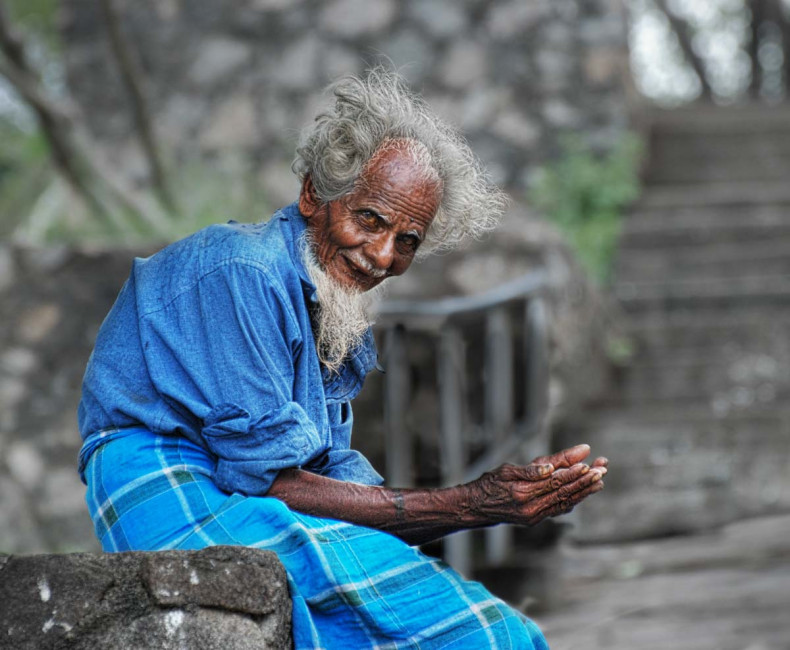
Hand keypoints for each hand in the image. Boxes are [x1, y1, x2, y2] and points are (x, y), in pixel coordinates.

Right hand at [467, 444, 607, 526]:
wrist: (477, 507)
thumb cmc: (489, 484)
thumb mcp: (506, 470)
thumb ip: (530, 470)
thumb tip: (551, 467)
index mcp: (523, 494)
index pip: (554, 483)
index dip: (572, 474)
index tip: (588, 465)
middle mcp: (531, 509)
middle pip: (563, 493)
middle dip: (584, 482)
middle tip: (602, 471)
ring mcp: (535, 516)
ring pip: (564, 502)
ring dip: (583, 491)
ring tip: (600, 480)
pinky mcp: (536, 519)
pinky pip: (559, 508)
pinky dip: (573, 499)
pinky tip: (584, 493)